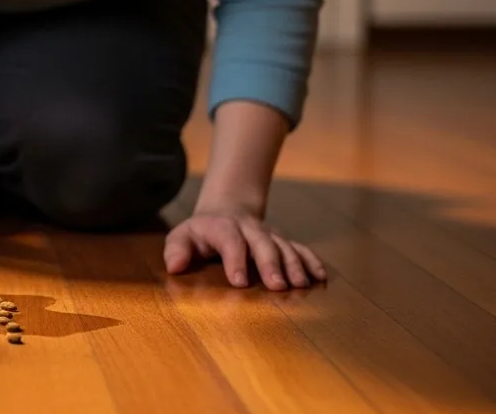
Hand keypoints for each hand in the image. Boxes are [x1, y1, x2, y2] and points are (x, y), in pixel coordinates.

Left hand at [163, 208, 326, 290]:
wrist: (227, 210)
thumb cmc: (201, 233)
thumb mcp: (182, 237)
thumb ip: (177, 250)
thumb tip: (174, 267)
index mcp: (221, 227)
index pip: (229, 239)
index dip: (235, 259)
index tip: (239, 281)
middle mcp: (248, 229)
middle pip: (262, 243)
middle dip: (270, 263)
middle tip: (277, 286)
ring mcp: (268, 234)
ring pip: (283, 246)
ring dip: (294, 265)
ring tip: (301, 285)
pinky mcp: (282, 241)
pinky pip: (300, 249)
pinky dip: (311, 261)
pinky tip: (320, 277)